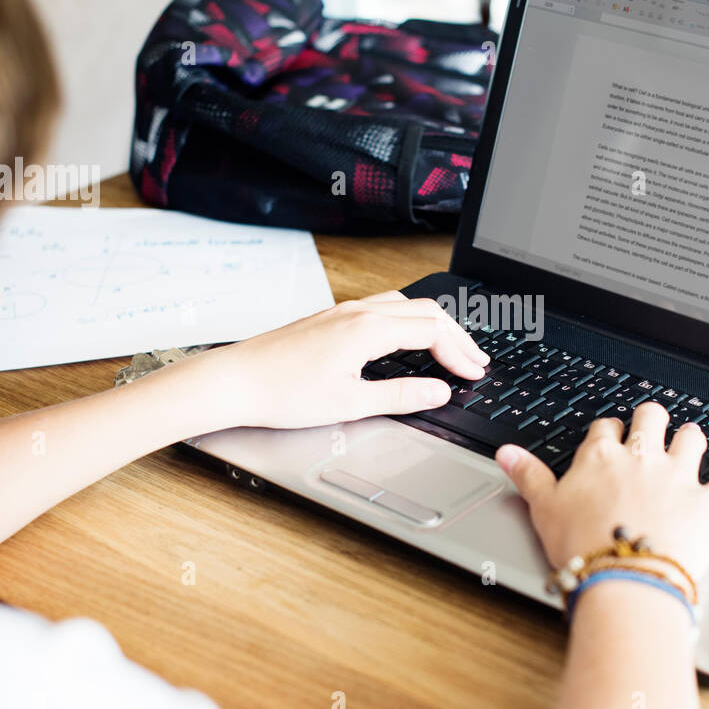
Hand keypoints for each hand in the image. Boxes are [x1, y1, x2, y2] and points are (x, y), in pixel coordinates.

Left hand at [196, 291, 488, 429]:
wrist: (233, 381)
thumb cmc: (281, 393)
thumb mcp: (350, 404)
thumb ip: (401, 396)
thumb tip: (438, 392)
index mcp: (367, 329)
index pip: (432, 330)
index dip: (459, 353)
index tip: (473, 373)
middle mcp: (357, 311)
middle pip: (425, 310)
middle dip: (456, 335)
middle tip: (475, 360)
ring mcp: (343, 311)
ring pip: (405, 304)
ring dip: (434, 324)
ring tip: (450, 347)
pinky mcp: (330, 318)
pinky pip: (383, 307)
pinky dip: (409, 321)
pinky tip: (408, 339)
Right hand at [495, 401, 708, 584]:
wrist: (626, 578)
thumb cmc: (582, 548)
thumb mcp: (543, 510)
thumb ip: (527, 476)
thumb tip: (506, 453)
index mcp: (601, 458)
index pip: (606, 429)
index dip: (610, 432)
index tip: (610, 438)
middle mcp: (642, 458)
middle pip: (651, 419)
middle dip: (652, 420)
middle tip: (651, 426)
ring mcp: (679, 477)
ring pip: (691, 438)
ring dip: (691, 437)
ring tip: (690, 438)